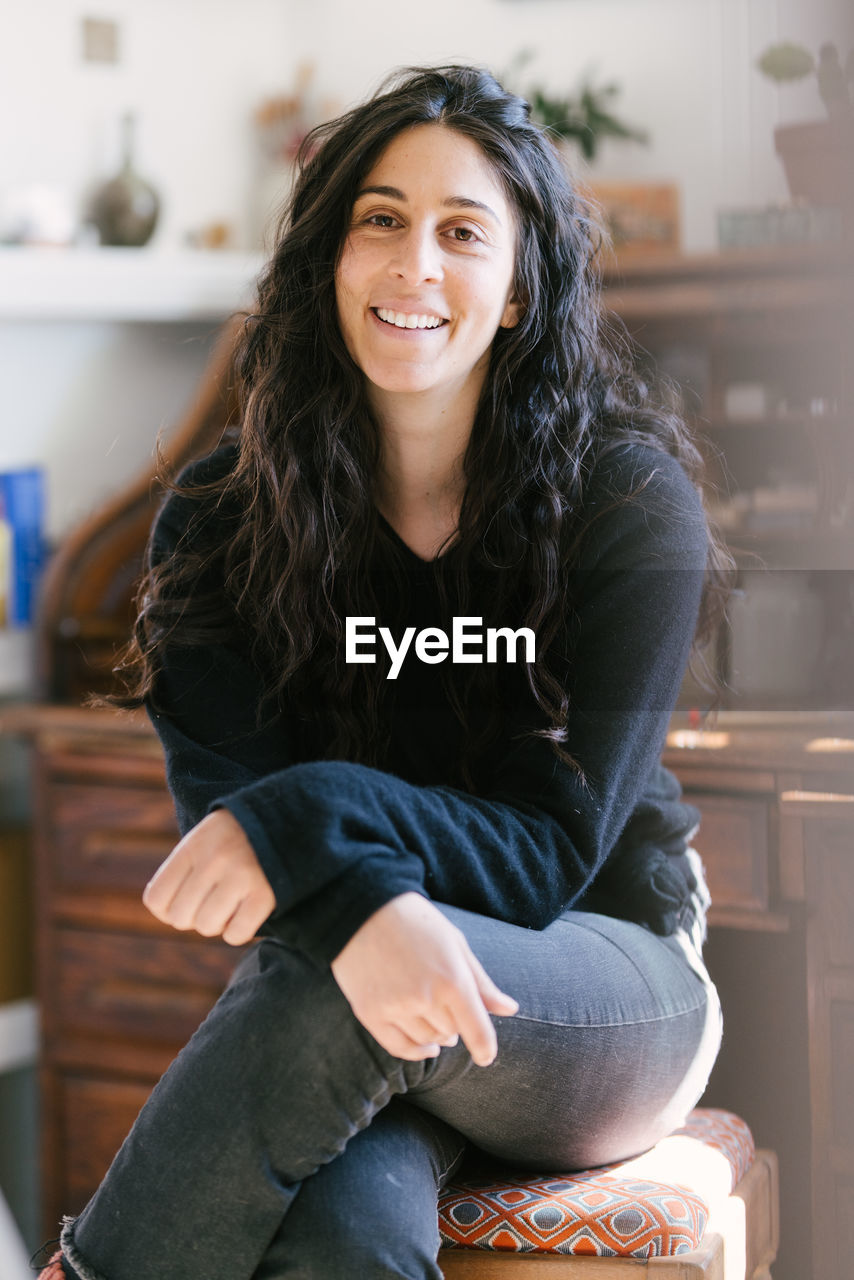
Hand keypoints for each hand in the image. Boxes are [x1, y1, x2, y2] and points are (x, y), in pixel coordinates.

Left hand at [143, 809, 275, 945]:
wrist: (289, 820)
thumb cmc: (239, 836)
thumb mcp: (204, 839)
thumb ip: (182, 870)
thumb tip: (165, 912)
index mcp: (194, 845)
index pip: (156, 898)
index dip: (166, 909)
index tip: (184, 901)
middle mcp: (214, 860)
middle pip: (180, 917)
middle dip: (193, 916)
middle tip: (211, 902)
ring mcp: (241, 877)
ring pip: (207, 926)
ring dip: (217, 923)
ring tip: (230, 904)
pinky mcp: (265, 895)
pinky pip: (236, 934)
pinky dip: (238, 931)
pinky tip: (246, 913)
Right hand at [331, 893, 517, 1065]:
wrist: (361, 910)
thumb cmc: (415, 922)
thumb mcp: (455, 943)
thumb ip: (482, 982)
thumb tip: (510, 1010)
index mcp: (452, 979)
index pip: (477, 1031)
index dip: (485, 1048)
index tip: (486, 1056)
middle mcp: (425, 997)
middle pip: (452, 1033)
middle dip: (456, 1024)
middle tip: (448, 1006)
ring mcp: (396, 1008)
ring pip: (427, 1040)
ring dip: (435, 1034)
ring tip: (432, 1013)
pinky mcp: (371, 1013)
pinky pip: (400, 1048)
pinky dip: (416, 1050)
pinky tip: (424, 1045)